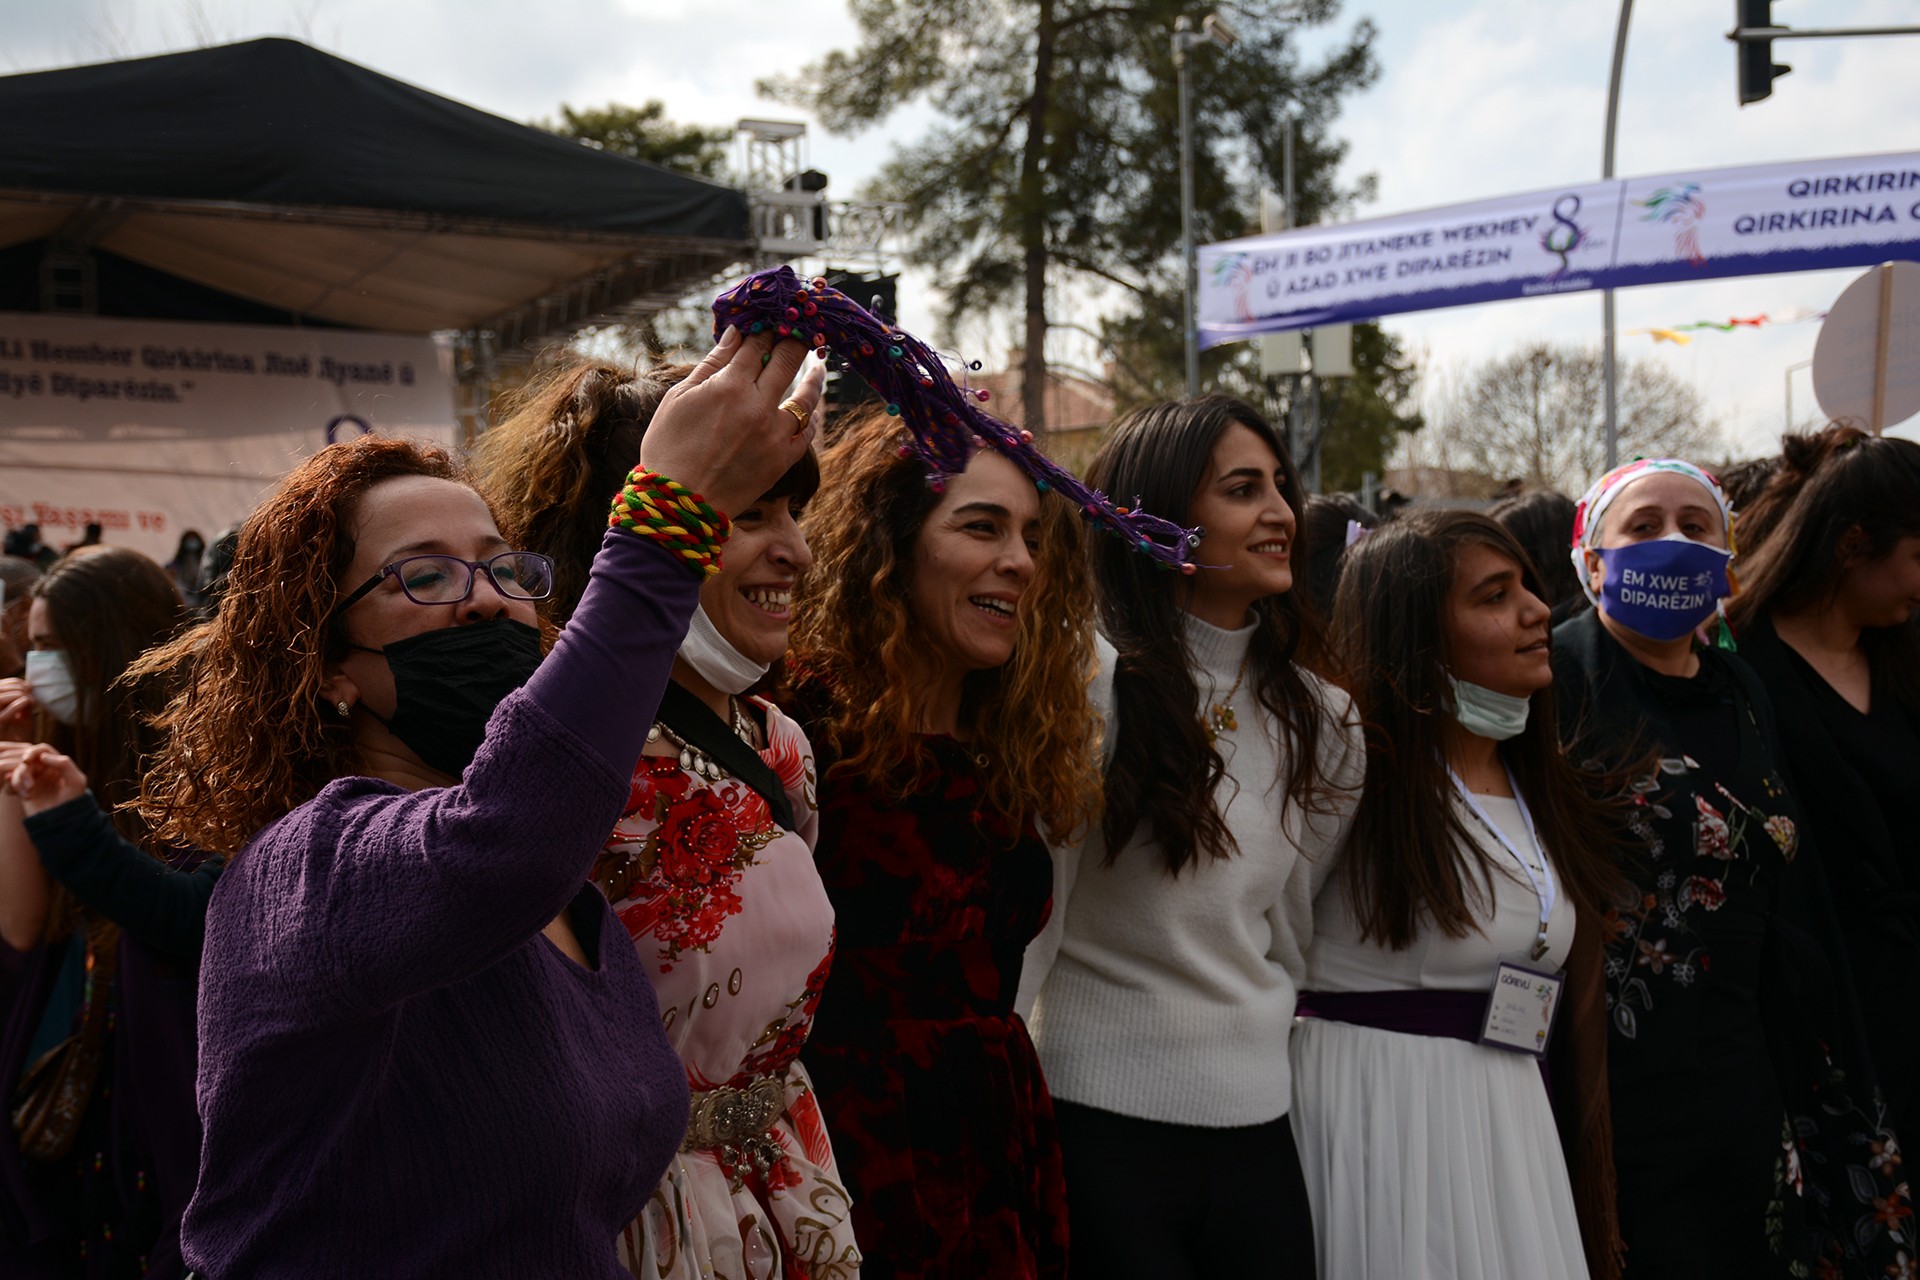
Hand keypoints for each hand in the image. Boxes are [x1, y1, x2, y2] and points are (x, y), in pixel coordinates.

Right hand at [0, 678, 36, 742]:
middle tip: (30, 689)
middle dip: (15, 686)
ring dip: (16, 693)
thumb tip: (28, 687)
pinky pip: (4, 715)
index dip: (12, 683)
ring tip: (30, 697)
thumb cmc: (20, 737)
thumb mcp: (21, 718)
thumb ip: (23, 703)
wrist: (17, 759)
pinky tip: (28, 702)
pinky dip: (16, 705)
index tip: (28, 684)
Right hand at [0, 743, 87, 816]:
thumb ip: (65, 764)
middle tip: (28, 783)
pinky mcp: (25, 790)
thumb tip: (43, 756)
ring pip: (19, 770)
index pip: (42, 750)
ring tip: (28, 793)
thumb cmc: (73, 802)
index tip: (26, 760)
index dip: (33, 752)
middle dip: (24, 769)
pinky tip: (25, 797)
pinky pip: (13, 781)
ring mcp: (35, 780)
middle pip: (27, 760)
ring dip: (19, 780)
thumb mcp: (76, 782)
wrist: (62, 823)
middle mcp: (46, 770)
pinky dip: (16, 787)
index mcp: (59, 764)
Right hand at [639, 327, 825, 517]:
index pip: (757, 343)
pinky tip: (811, 408)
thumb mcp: (679, 398)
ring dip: (814, 376)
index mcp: (729, 386)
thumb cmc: (668, 448)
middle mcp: (758, 406)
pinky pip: (807, 432)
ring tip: (817, 365)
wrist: (678, 505)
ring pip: (807, 396)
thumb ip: (711, 363)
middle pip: (787, 359)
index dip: (765, 328)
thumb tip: (735, 333)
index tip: (771, 320)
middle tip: (801, 330)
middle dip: (794, 340)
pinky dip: (811, 417)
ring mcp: (775, 434)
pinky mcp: (783, 459)